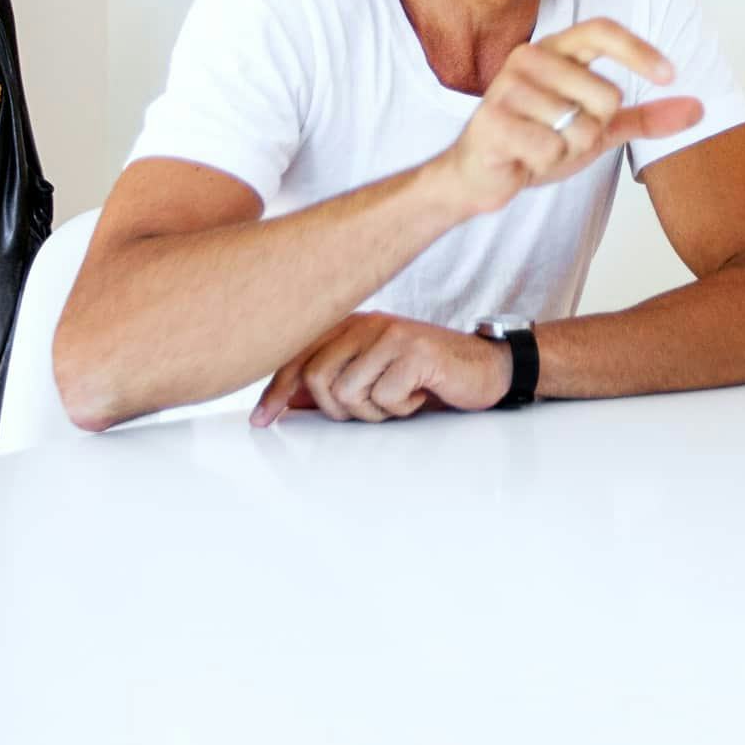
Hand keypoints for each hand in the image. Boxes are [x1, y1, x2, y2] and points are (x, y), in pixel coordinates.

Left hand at [251, 312, 508, 425]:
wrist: (484, 368)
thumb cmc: (424, 376)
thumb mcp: (371, 378)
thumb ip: (330, 385)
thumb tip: (284, 403)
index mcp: (350, 325)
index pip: (298, 357)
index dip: (276, 391)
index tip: (260, 421)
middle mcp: (366, 323)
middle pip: (318, 380)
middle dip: (340, 409)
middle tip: (373, 408)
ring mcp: (391, 334)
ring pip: (348, 393)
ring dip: (374, 411)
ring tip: (399, 399)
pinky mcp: (415, 351)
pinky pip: (384, 398)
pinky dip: (401, 408)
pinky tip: (420, 395)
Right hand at [428, 18, 703, 216]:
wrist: (482, 173)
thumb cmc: (539, 139)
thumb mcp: (597, 127)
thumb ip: (644, 117)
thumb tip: (699, 109)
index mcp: (555, 49)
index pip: (602, 30)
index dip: (639, 50)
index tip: (670, 75)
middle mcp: (529, 58)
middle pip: (605, 94)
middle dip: (595, 129)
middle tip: (564, 135)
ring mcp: (506, 87)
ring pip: (578, 127)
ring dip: (567, 149)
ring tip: (540, 145)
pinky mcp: (492, 120)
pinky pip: (550, 147)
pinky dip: (544, 161)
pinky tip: (524, 156)